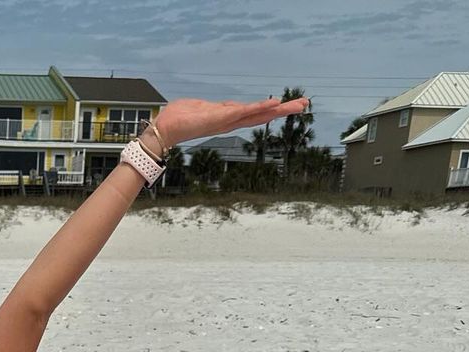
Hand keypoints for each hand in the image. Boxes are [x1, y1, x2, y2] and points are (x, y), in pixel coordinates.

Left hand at [154, 95, 308, 148]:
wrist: (165, 129)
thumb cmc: (179, 118)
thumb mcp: (201, 108)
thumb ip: (215, 108)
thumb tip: (224, 108)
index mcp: (227, 117)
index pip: (253, 112)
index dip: (271, 109)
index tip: (288, 104)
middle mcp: (230, 121)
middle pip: (261, 115)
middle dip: (283, 110)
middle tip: (304, 104)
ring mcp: (227, 120)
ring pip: (257, 113)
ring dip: (277, 108)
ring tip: (296, 104)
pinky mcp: (221, 118)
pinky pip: (243, 112)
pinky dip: (258, 108)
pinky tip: (272, 105)